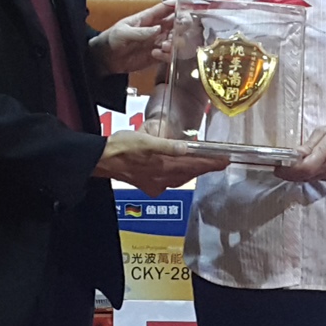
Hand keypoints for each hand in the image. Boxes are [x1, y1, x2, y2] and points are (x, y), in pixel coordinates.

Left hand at [92, 0, 178, 76]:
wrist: (106, 58)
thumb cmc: (112, 39)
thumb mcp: (123, 32)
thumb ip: (141, 31)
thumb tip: (157, 29)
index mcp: (148, 18)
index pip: (166, 8)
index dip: (178, 5)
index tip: (187, 6)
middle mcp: (156, 29)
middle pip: (177, 23)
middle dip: (183, 24)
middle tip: (181, 29)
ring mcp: (157, 42)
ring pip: (177, 39)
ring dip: (175, 42)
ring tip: (165, 46)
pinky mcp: (157, 56)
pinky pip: (169, 55)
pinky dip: (167, 55)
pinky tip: (156, 54)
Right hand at [96, 128, 230, 192]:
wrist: (101, 159)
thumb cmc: (121, 147)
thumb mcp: (145, 140)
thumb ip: (166, 145)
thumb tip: (186, 148)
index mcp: (162, 167)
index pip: (193, 165)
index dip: (210, 163)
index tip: (224, 161)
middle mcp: (161, 179)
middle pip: (189, 173)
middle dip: (205, 167)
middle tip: (220, 162)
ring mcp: (154, 183)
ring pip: (180, 178)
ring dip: (193, 172)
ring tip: (204, 165)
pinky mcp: (147, 184)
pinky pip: (168, 182)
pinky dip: (178, 177)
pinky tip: (178, 173)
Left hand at [271, 124, 325, 185]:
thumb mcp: (324, 131)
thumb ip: (308, 144)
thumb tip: (293, 154)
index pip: (304, 167)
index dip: (288, 170)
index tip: (278, 167)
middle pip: (304, 176)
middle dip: (288, 174)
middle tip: (279, 168)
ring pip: (308, 179)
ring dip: (296, 175)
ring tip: (289, 166)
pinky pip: (315, 179)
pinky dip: (306, 174)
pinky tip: (303, 167)